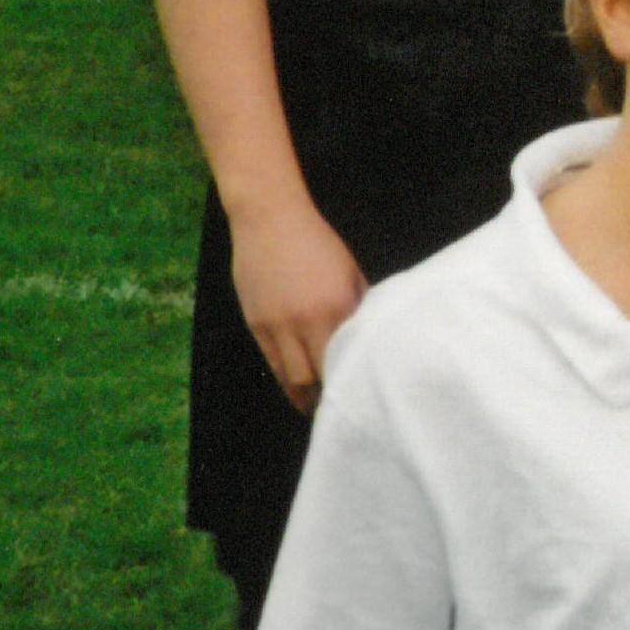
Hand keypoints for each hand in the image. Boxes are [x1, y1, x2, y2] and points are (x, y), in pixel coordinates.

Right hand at [232, 197, 366, 413]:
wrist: (270, 219)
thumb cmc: (319, 243)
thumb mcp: (351, 273)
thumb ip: (361, 307)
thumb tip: (374, 337)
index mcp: (336, 308)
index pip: (345, 361)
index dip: (352, 384)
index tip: (363, 398)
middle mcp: (304, 322)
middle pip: (314, 380)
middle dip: (326, 400)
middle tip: (340, 410)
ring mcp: (275, 325)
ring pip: (289, 377)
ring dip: (303, 396)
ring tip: (317, 407)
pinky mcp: (254, 323)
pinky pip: (271, 362)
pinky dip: (285, 377)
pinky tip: (297, 385)